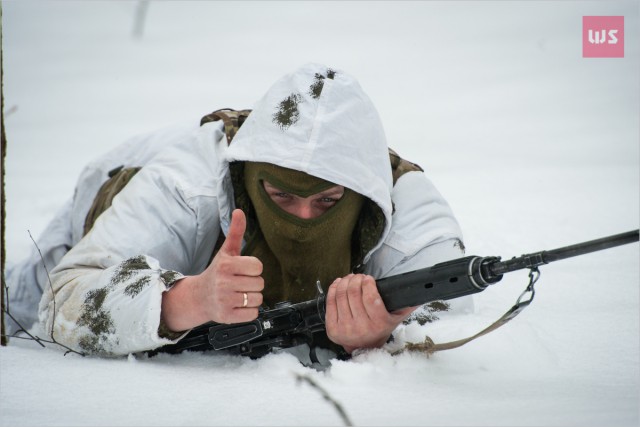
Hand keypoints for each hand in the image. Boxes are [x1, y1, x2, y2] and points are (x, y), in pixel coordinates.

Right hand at [161, 209, 263, 330]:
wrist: (199, 297)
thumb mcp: (226, 252)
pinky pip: (253, 315)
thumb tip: (239, 211)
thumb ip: (235, 232)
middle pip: (260, 284)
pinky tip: (238, 305)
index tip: (243, 270)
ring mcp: (225, 300)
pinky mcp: (227, 316)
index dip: (253, 268)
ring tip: (239, 294)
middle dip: (253, 283)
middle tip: (240, 283)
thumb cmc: (218, 272)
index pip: (258, 267)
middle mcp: (224, 283)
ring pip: (258, 299)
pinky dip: (249, 311)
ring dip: (252, 298)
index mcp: (226, 265)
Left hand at [325, 274, 414, 353]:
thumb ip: (406, 305)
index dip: (368, 283)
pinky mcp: (332, 329)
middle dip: (356, 279)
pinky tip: (339, 283)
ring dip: (345, 281)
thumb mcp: (395, 319)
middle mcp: (361, 327)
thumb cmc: (380, 329)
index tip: (368, 278)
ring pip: (341, 295)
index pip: (370, 298)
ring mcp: (344, 328)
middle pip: (354, 293)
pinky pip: (330, 302)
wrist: (365, 348)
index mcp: (378, 324)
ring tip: (350, 279)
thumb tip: (420, 294)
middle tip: (359, 277)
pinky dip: (334, 288)